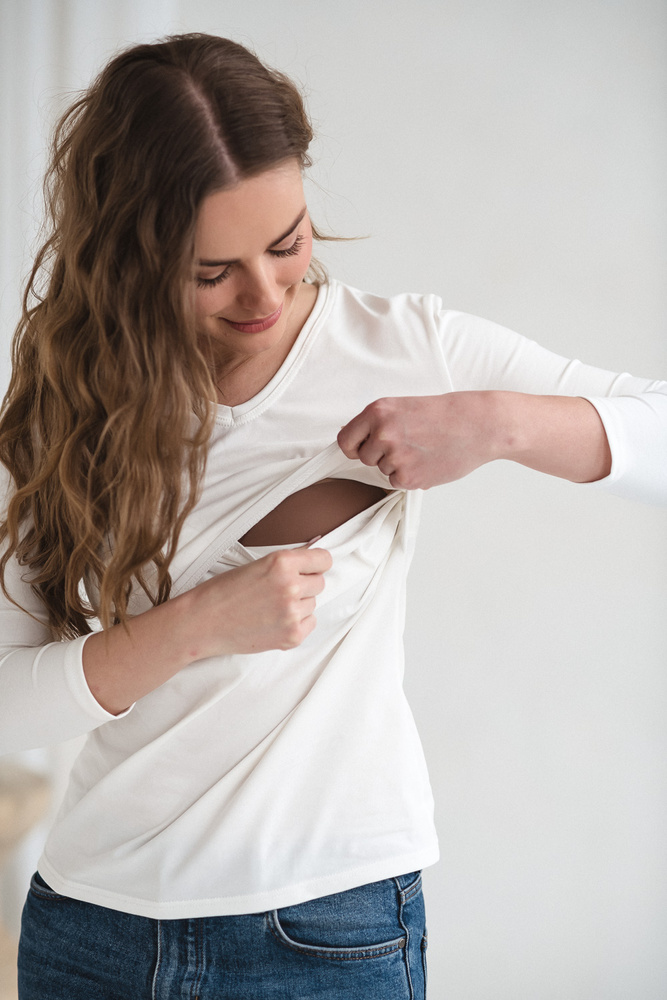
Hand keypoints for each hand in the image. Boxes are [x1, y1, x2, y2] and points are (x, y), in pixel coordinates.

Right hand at [192, 545, 332, 656]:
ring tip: (271, 606)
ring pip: (313, 604)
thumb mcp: (256, 565)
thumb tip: (314, 557)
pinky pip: (310, 623)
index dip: (315, 564)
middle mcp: (290, 587)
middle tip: (279, 590)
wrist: (202, 623)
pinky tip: (275, 620)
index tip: (310, 568)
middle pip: (319, 583)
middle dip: (304, 585)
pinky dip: (297, 622)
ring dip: (298, 604)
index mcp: (282, 563)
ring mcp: (292, 614)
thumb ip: (286, 563)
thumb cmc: (222, 592)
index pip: (324, 559)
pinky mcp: (292, 636)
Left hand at [337, 392, 501, 489]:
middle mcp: (382, 434)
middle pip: (365, 458)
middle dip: (381, 455)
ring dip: (398, 465)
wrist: (478, 425)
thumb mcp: (403, 407)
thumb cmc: (446, 414)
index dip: (355, 447)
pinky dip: (411, 476)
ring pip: (383, 470)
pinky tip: (429, 461)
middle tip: (409, 443)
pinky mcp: (409, 477)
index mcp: (377, 412)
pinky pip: (397, 482)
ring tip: (423, 449)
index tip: (363, 448)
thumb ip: (377, 423)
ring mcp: (395, 457)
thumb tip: (353, 440)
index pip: (345, 441)